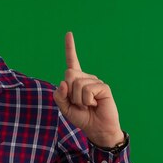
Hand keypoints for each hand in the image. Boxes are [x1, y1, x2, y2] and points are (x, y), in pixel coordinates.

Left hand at [52, 32, 123, 147]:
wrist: (96, 129)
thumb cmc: (81, 117)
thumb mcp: (64, 107)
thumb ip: (59, 95)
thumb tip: (64, 82)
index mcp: (75, 81)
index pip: (72, 61)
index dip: (70, 48)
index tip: (69, 33)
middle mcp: (86, 78)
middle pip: (69, 74)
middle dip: (69, 93)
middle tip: (78, 103)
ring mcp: (95, 81)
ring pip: (77, 85)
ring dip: (78, 100)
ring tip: (88, 106)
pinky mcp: (103, 87)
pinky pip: (87, 91)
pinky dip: (87, 101)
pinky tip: (95, 105)